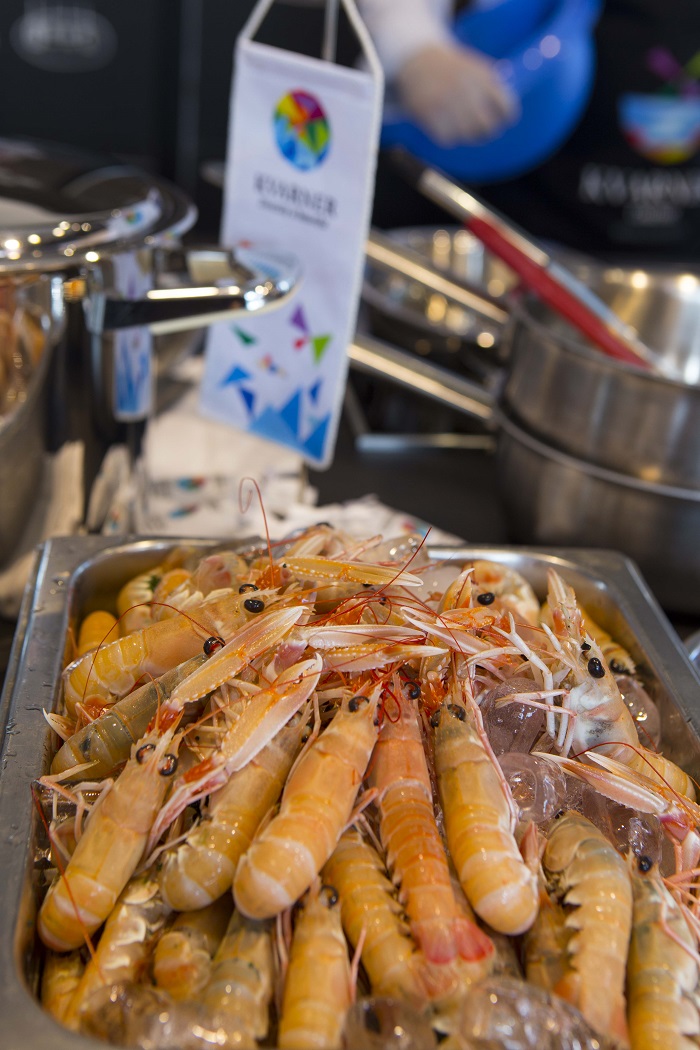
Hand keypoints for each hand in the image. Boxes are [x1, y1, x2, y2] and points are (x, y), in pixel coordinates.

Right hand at [395, 43, 519, 145]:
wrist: (416, 57)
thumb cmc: (451, 69)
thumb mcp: (476, 68)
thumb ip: (493, 89)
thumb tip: (508, 117)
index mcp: (482, 77)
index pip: (505, 107)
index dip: (506, 117)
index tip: (501, 120)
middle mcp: (466, 88)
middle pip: (487, 126)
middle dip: (486, 131)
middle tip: (481, 130)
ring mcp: (446, 101)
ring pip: (467, 134)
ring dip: (467, 135)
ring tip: (462, 129)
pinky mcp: (428, 112)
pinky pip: (446, 138)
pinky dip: (447, 137)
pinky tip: (445, 128)